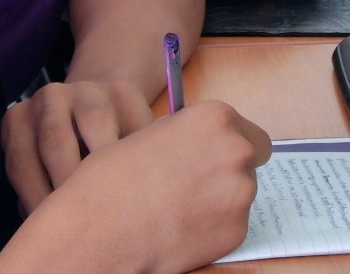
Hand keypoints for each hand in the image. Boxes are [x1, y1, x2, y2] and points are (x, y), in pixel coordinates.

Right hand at [0, 101, 270, 273]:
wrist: (99, 229)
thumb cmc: (112, 178)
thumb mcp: (150, 134)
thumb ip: (186, 135)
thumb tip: (200, 143)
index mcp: (215, 118)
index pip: (246, 131)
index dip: (227, 145)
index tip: (212, 157)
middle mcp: (236, 151)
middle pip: (251, 160)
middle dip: (228, 171)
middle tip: (196, 185)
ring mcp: (240, 193)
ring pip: (241, 194)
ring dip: (221, 200)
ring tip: (180, 209)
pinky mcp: (237, 231)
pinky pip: (232, 225)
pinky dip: (213, 228)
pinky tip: (181, 228)